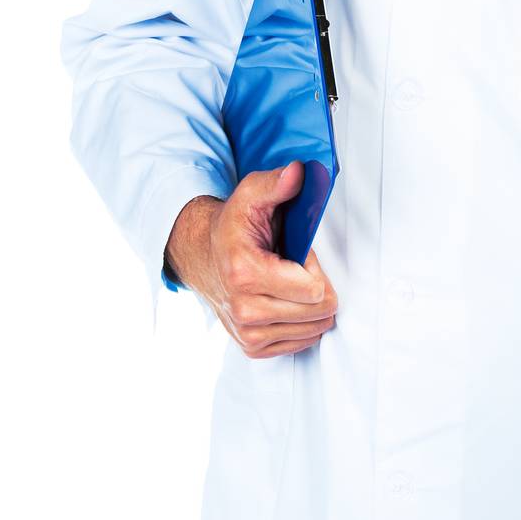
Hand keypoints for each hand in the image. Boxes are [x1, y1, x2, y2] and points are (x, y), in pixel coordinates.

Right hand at [165, 162, 338, 357]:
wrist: (203, 255)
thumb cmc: (234, 226)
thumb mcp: (251, 195)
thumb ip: (276, 183)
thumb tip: (297, 172)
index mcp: (245, 273)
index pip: (313, 290)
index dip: (315, 268)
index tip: (300, 254)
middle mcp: (244, 309)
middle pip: (316, 312)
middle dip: (317, 287)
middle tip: (297, 269)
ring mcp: (247, 332)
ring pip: (312, 329)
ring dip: (311, 306)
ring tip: (290, 283)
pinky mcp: (251, 347)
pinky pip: (300, 342)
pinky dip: (302, 323)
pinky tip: (288, 302)